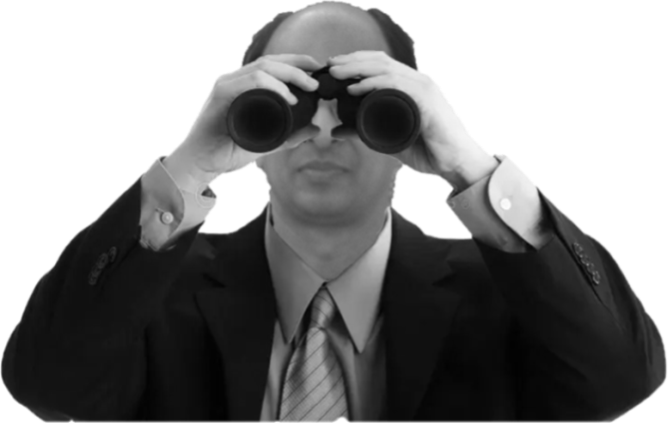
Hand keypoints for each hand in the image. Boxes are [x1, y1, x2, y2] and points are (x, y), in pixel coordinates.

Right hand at [168, 54, 323, 184]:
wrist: (198, 165)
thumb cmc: (226, 151)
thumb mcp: (266, 143)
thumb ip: (289, 136)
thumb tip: (316, 129)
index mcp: (243, 86)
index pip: (272, 65)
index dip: (297, 64)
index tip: (318, 72)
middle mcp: (234, 80)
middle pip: (271, 61)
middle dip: (299, 65)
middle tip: (319, 79)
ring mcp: (226, 84)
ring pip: (263, 67)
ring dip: (291, 74)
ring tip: (310, 87)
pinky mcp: (220, 94)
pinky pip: (250, 81)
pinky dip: (272, 85)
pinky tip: (289, 97)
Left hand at [328, 51, 495, 190]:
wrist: (457, 164)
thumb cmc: (429, 151)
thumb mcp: (388, 139)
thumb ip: (364, 132)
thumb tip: (336, 131)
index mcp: (413, 86)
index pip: (382, 64)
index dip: (356, 61)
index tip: (333, 66)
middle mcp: (419, 81)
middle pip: (380, 61)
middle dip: (351, 60)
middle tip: (328, 65)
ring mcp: (424, 88)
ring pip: (386, 69)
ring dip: (357, 68)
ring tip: (336, 73)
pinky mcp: (427, 100)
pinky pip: (396, 85)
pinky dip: (374, 84)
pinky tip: (355, 88)